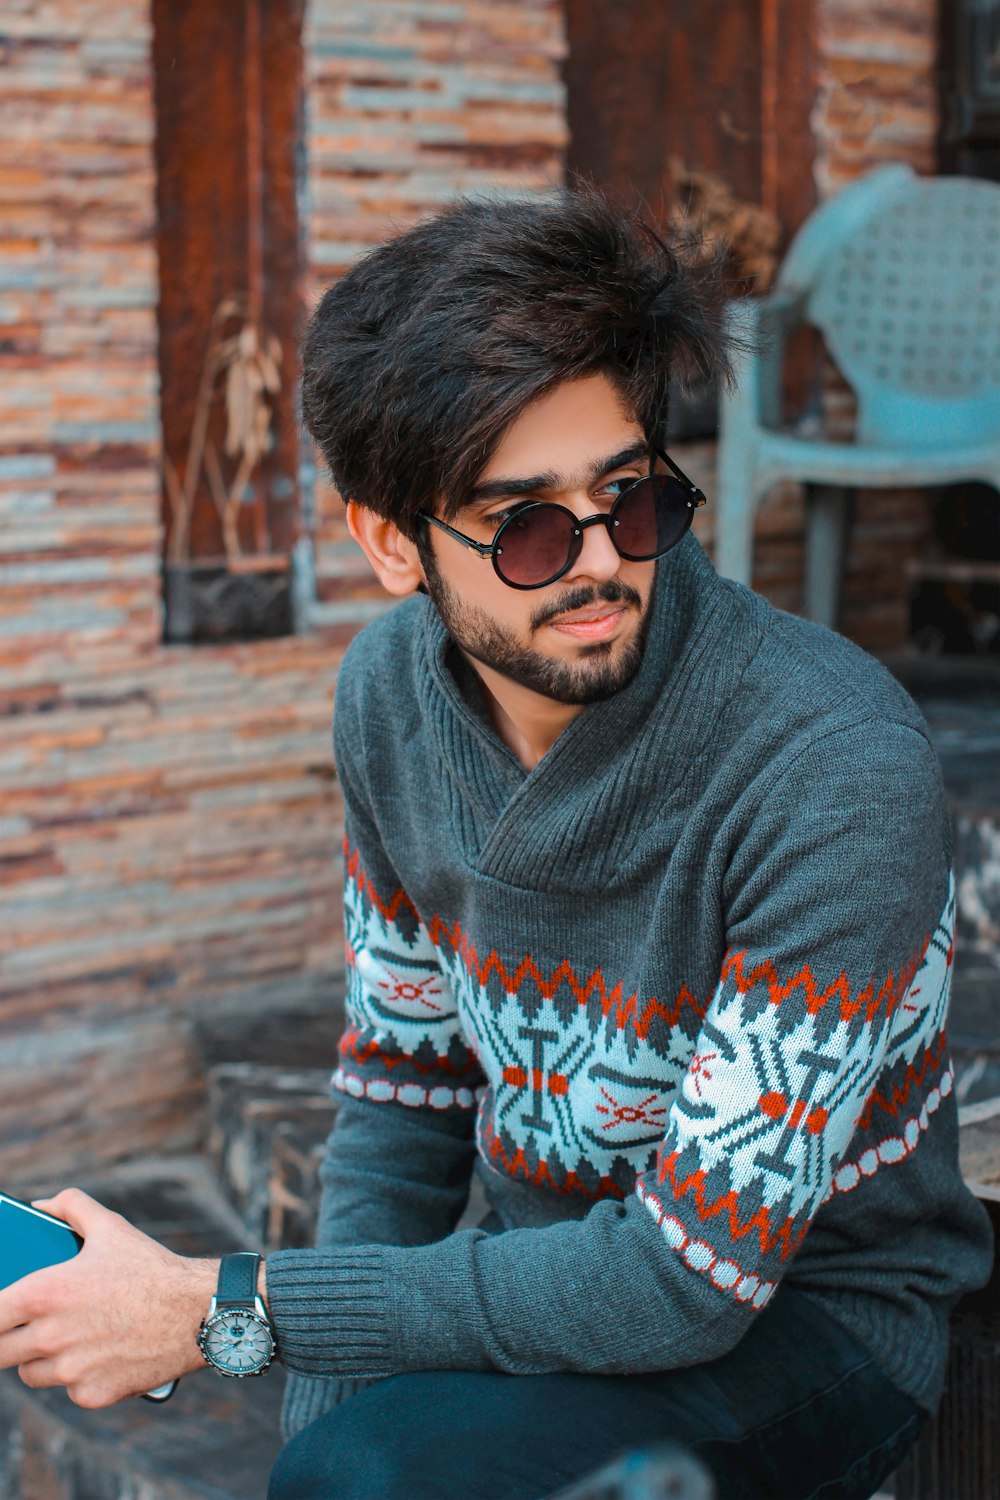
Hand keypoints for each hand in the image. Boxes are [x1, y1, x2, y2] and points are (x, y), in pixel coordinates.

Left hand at [0, 1189, 219, 1407]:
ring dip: (42, 1360)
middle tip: (23, 1330)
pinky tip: (103, 1354)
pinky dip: (80, 1377)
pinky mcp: (91, 1395)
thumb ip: (71, 1207)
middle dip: (8, 1341)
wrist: (196, 1311)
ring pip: (32, 1374)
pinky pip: (70, 1390)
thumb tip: (42, 1206)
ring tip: (71, 1338)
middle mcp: (51, 1336)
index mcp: (45, 1293)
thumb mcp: (110, 1227)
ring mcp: (70, 1370)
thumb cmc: (151, 1268)